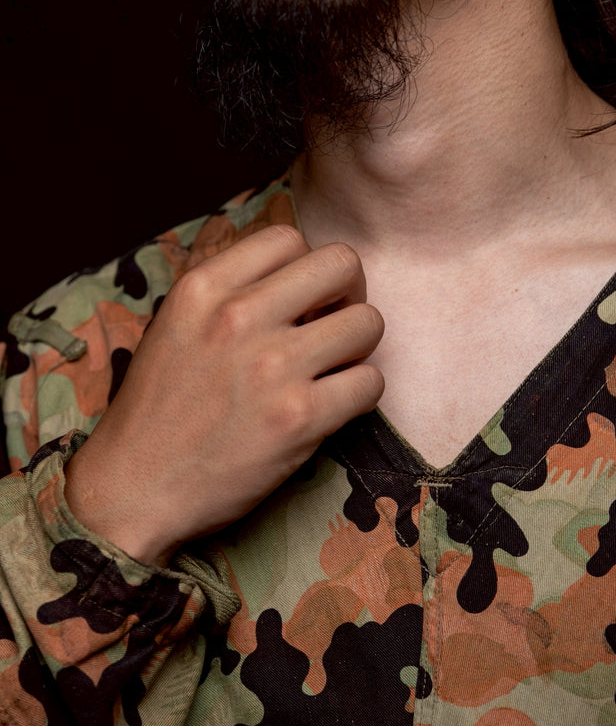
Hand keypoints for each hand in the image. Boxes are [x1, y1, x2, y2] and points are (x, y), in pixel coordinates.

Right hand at [64, 225, 383, 566]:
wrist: (135, 488)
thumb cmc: (158, 412)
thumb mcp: (174, 325)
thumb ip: (228, 291)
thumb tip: (295, 274)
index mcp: (204, 286)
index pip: (290, 237)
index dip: (306, 269)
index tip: (302, 301)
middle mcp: (238, 316)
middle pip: (341, 265)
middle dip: (348, 295)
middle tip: (335, 327)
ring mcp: (272, 366)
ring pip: (367, 322)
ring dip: (359, 348)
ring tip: (331, 372)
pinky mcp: (298, 417)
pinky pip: (370, 382)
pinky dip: (360, 394)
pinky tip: (333, 407)